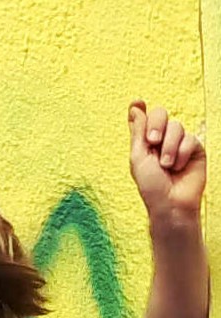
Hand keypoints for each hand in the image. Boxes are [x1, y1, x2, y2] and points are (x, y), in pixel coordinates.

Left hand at [128, 100, 205, 216]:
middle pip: (161, 114)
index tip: (137, 102)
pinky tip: (178, 167)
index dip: (140, 108)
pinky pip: (190, 138)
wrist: (171, 202)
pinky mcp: (194, 149)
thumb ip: (138, 132)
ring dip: (169, 147)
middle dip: (156, 125)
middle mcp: (162, 139)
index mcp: (144, 141)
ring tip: (166, 165)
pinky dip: (181, 153)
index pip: (143, 118)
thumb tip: (136, 107)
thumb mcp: (138, 157)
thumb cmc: (151, 185)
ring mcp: (179, 142)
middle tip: (152, 141)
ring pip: (176, 126)